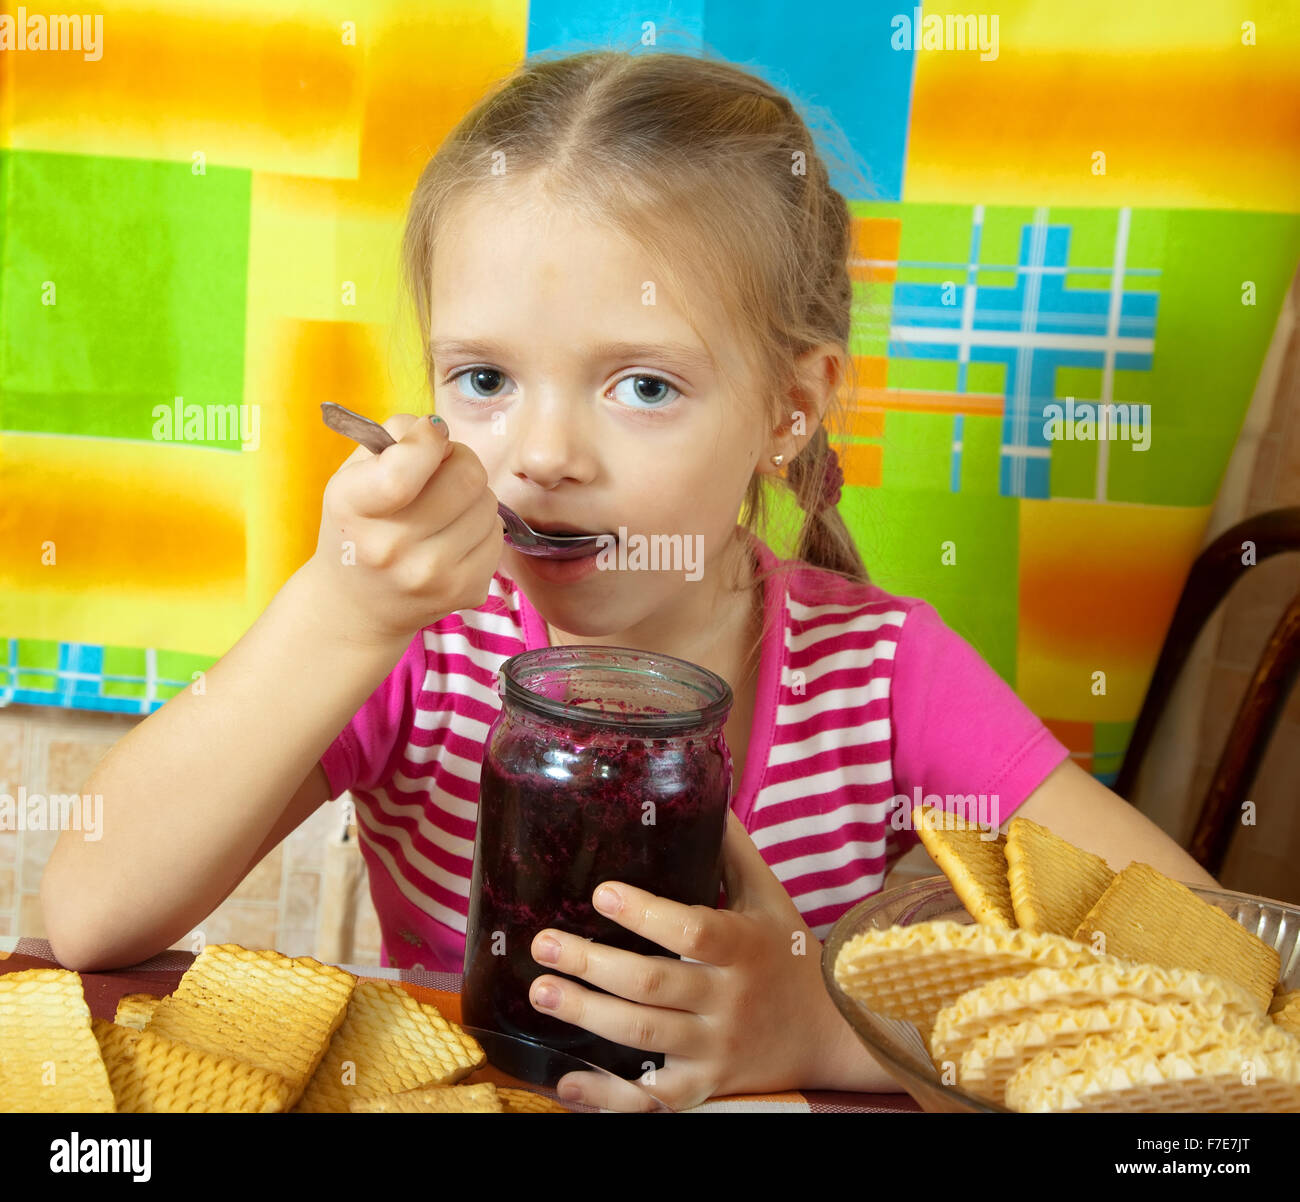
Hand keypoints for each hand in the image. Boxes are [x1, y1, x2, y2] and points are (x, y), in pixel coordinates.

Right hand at [308, 413, 503, 646]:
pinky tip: (454, 538)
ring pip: (488, 504)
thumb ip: (392, 439)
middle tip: (444, 470)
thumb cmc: (359, 528)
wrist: (359, 607)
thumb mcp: (352, 476)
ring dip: (473, 496)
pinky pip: (497, 535)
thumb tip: (439, 431)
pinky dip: (481, 528)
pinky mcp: (464, 591)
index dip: (428, 440)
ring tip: (445, 509)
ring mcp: (431, 575)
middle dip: (461, 461)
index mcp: (354, 508)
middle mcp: (391, 547)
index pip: (405, 468)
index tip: (430, 436)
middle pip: (467, 478)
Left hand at [526, 810, 835, 1110]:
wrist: (831, 1035)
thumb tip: (703, 791)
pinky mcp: (706, 1087)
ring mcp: (715, 1050)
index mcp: (743, 947)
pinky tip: (568, 1082)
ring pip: (642, 1037)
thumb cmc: (789, 954)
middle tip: (544, 944)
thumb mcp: (769, 897)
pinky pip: (652, 1099)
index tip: (601, 893)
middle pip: (651, 985)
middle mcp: (728, 1001)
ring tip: (541, 991)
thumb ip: (731, 850)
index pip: (691, 931)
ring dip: (585, 1015)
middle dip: (591, 964)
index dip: (645, 914)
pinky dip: (608, 1097)